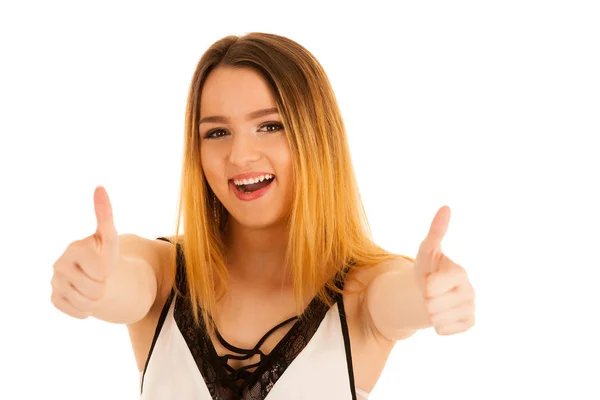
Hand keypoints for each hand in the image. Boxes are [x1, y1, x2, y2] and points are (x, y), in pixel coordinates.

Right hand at [50, 186, 119, 318]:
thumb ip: (105, 214)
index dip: (109, 269)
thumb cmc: (105, 254)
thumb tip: (99, 187)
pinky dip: (87, 309)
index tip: (105, 261)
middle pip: (96, 289)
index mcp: (74, 248)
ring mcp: (55, 282)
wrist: (98, 275)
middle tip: (101, 276)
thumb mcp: (109, 237)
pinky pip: (79, 312)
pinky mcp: (55, 299)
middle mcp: (60, 264)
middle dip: (104, 285)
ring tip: (94, 285)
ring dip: (97, 298)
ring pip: (88, 303)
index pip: (101, 270)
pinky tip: (85, 296)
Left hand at [414, 206, 474, 334]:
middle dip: (425, 301)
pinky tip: (441, 315)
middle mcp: (469, 290)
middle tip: (430, 294)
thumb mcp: (426, 250)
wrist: (427, 292)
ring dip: (430, 314)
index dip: (425, 286)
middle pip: (433, 305)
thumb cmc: (426, 268)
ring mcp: (470, 307)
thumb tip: (446, 207)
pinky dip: (438, 326)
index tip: (428, 281)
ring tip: (434, 303)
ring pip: (438, 319)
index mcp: (459, 272)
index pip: (433, 287)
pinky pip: (446, 330)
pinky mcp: (469, 322)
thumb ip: (436, 231)